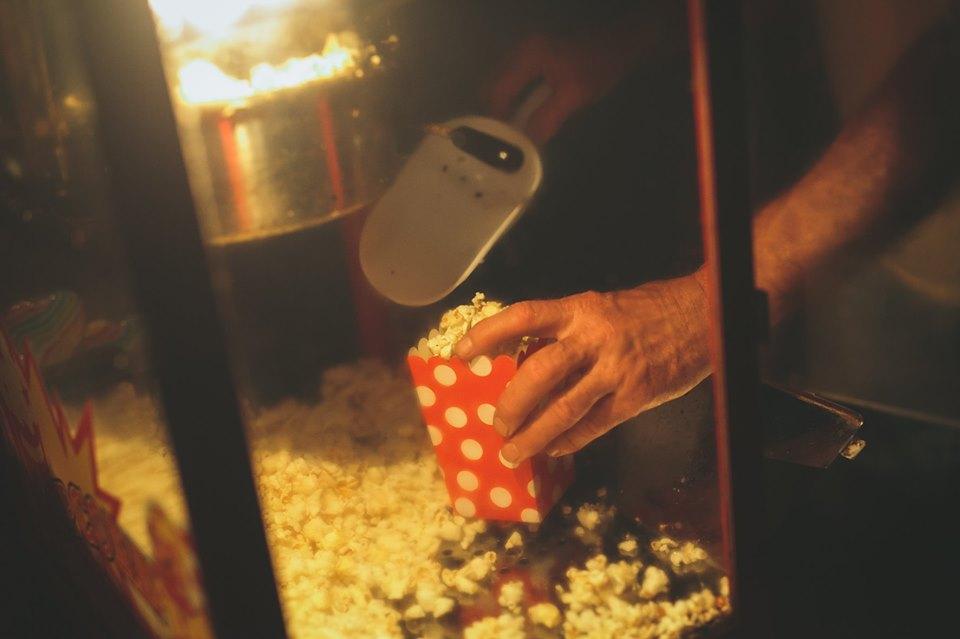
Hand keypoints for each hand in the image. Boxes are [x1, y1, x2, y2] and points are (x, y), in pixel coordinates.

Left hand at [454, 274, 709, 462]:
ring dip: (533, 435)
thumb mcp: (599, 309)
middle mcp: (593, 338)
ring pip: (563, 408)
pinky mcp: (636, 396)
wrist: (702, 316)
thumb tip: (522, 363)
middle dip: (510, 403)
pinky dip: (569, 441)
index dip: (487, 335)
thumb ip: (565, 334)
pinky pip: (593, 425)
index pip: (522, 316)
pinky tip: (554, 450)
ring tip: (512, 452)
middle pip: (537, 372)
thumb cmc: (643, 312)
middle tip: (495, 424)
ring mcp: (615, 369)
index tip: (459, 354)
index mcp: (578, 309)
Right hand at [483, 28, 645, 143]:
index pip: (497, 92)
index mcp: (526, 56)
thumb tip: (526, 144)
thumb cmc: (598, 68)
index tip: (501, 143)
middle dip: (499, 114)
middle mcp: (519, 50)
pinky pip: (515, 83)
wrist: (620, 45)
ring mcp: (525, 53)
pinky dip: (517, 100)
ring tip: (517, 131)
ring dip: (508, 108)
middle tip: (508, 139)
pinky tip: (527, 115)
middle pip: (494, 88)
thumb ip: (547, 119)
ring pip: (503, 86)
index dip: (496, 119)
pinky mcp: (533, 59)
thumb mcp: (573, 97)